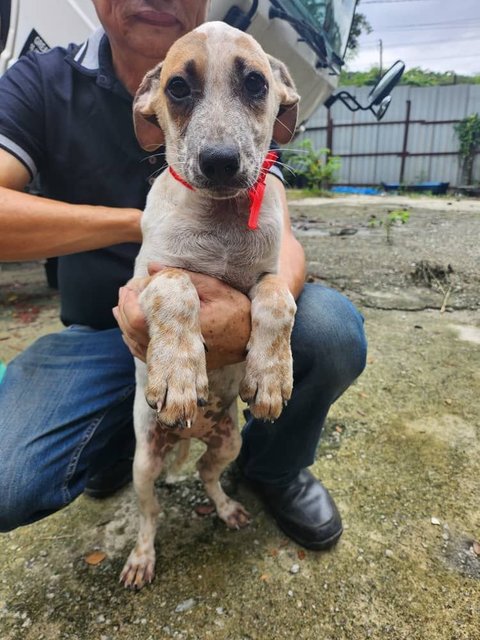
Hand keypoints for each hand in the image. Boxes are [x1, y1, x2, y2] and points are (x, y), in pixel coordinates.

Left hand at [112, 264, 251, 368]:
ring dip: (126, 326)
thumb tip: (153, 267)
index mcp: (185, 326)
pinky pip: (149, 356)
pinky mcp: (180, 364)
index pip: (143, 318)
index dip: (130, 303)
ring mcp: (178, 359)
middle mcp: (179, 347)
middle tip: (123, 292)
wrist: (252, 341)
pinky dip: (135, 342)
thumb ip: (185, 277)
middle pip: (135, 333)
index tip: (129, 286)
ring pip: (139, 346)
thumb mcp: (216, 288)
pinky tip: (131, 330)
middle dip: (125, 311)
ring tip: (121, 308)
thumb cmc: (238, 312)